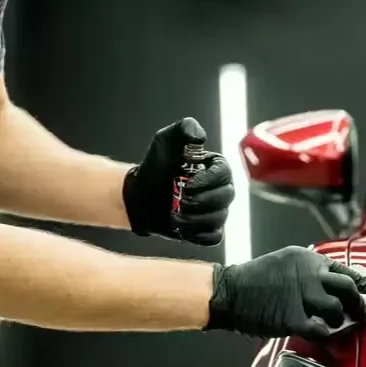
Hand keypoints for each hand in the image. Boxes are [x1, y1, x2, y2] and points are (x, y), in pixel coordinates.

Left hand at [122, 118, 234, 245]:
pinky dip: (197, 234)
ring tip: (174, 214)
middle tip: (179, 199)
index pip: (224, 173)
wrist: (140, 194)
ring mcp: (218, 212)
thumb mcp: (165, 140)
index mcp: (217, 168)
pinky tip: (182, 227)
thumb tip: (200, 137)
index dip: (207, 180)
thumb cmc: (155, 166)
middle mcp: (222, 190)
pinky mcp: (209, 231)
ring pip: (218, 218)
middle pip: (225, 197)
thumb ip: (184, 129)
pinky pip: (213, 237)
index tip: (187, 183)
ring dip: (194, 218)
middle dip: (200, 200)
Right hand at [205, 247, 365, 339]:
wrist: (230, 292)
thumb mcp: (286, 263)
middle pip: (348, 288)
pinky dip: (326, 335)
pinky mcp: (293, 318)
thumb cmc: (256, 280)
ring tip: (334, 325)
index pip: (345, 270)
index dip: (364, 283)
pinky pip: (321, 330)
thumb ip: (310, 272)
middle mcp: (309, 275)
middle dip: (359, 304)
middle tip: (361, 314)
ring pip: (337, 310)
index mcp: (308, 259)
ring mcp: (302, 296)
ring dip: (340, 321)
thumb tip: (334, 286)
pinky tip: (323, 335)